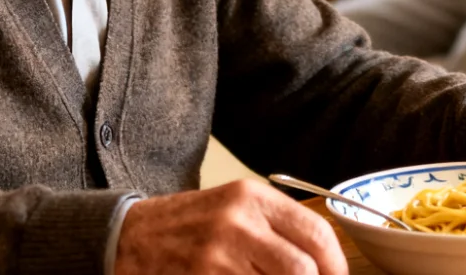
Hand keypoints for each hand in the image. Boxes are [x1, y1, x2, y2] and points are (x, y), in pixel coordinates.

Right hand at [114, 180, 346, 274]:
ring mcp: (217, 254)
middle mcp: (238, 221)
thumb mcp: (236, 209)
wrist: (129, 235)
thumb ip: (278, 230)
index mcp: (254, 197)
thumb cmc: (190, 225)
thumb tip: (324, 266)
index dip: (336, 265)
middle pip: (303, 269)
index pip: (317, 233)